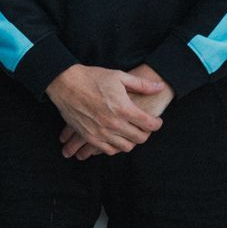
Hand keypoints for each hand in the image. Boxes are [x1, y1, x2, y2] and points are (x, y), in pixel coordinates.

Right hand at [46, 64, 163, 157]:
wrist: (65, 84)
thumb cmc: (93, 78)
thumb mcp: (119, 76)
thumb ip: (142, 84)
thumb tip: (160, 86)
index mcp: (123, 108)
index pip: (149, 124)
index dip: (157, 124)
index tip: (157, 121)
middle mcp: (113, 124)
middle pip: (139, 138)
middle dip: (146, 133)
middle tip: (145, 127)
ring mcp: (100, 133)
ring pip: (125, 147)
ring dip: (132, 141)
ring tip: (132, 132)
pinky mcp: (89, 137)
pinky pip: (108, 151)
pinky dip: (116, 147)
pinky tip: (117, 138)